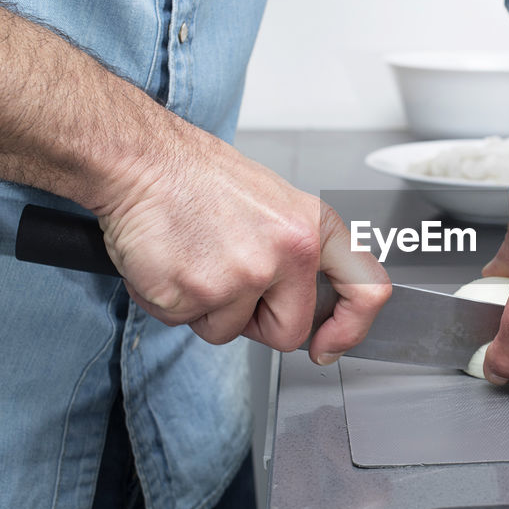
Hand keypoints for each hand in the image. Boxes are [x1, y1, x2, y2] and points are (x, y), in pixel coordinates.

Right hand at [96, 123, 389, 357]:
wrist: (142, 162)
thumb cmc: (200, 180)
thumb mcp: (278, 207)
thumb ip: (301, 257)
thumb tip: (314, 308)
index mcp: (314, 229)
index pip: (367, 291)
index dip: (351, 330)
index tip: (330, 345)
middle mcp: (288, 252)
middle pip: (290, 331)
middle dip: (258, 323)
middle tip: (229, 283)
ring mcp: (243, 275)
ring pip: (230, 332)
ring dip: (208, 309)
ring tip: (195, 259)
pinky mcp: (196, 293)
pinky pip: (187, 323)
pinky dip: (172, 303)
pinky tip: (171, 263)